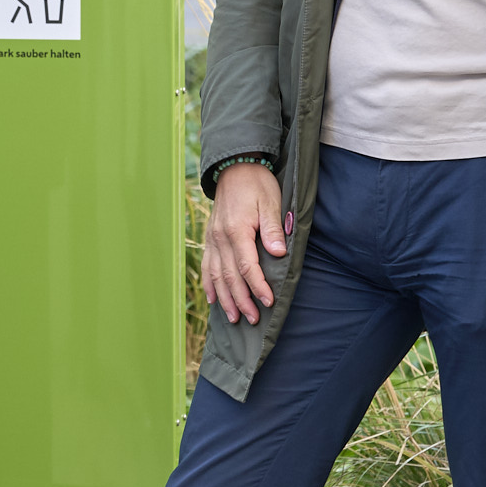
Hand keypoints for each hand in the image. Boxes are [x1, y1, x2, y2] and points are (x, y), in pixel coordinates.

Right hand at [202, 162, 288, 327]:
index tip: (268, 302)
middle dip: (242, 300)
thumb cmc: (257, 184)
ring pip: (216, 276)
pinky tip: (214, 299)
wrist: (234, 167)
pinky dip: (209, 285)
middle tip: (252, 319)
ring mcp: (212, 239)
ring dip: (225, 299)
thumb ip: (272, 229)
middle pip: (230, 277)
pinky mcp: (210, 239)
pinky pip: (207, 266)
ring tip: (234, 317)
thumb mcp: (270, 201)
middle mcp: (220, 238)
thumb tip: (278, 253)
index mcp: (236, 230)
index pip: (247, 266)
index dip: (258, 286)